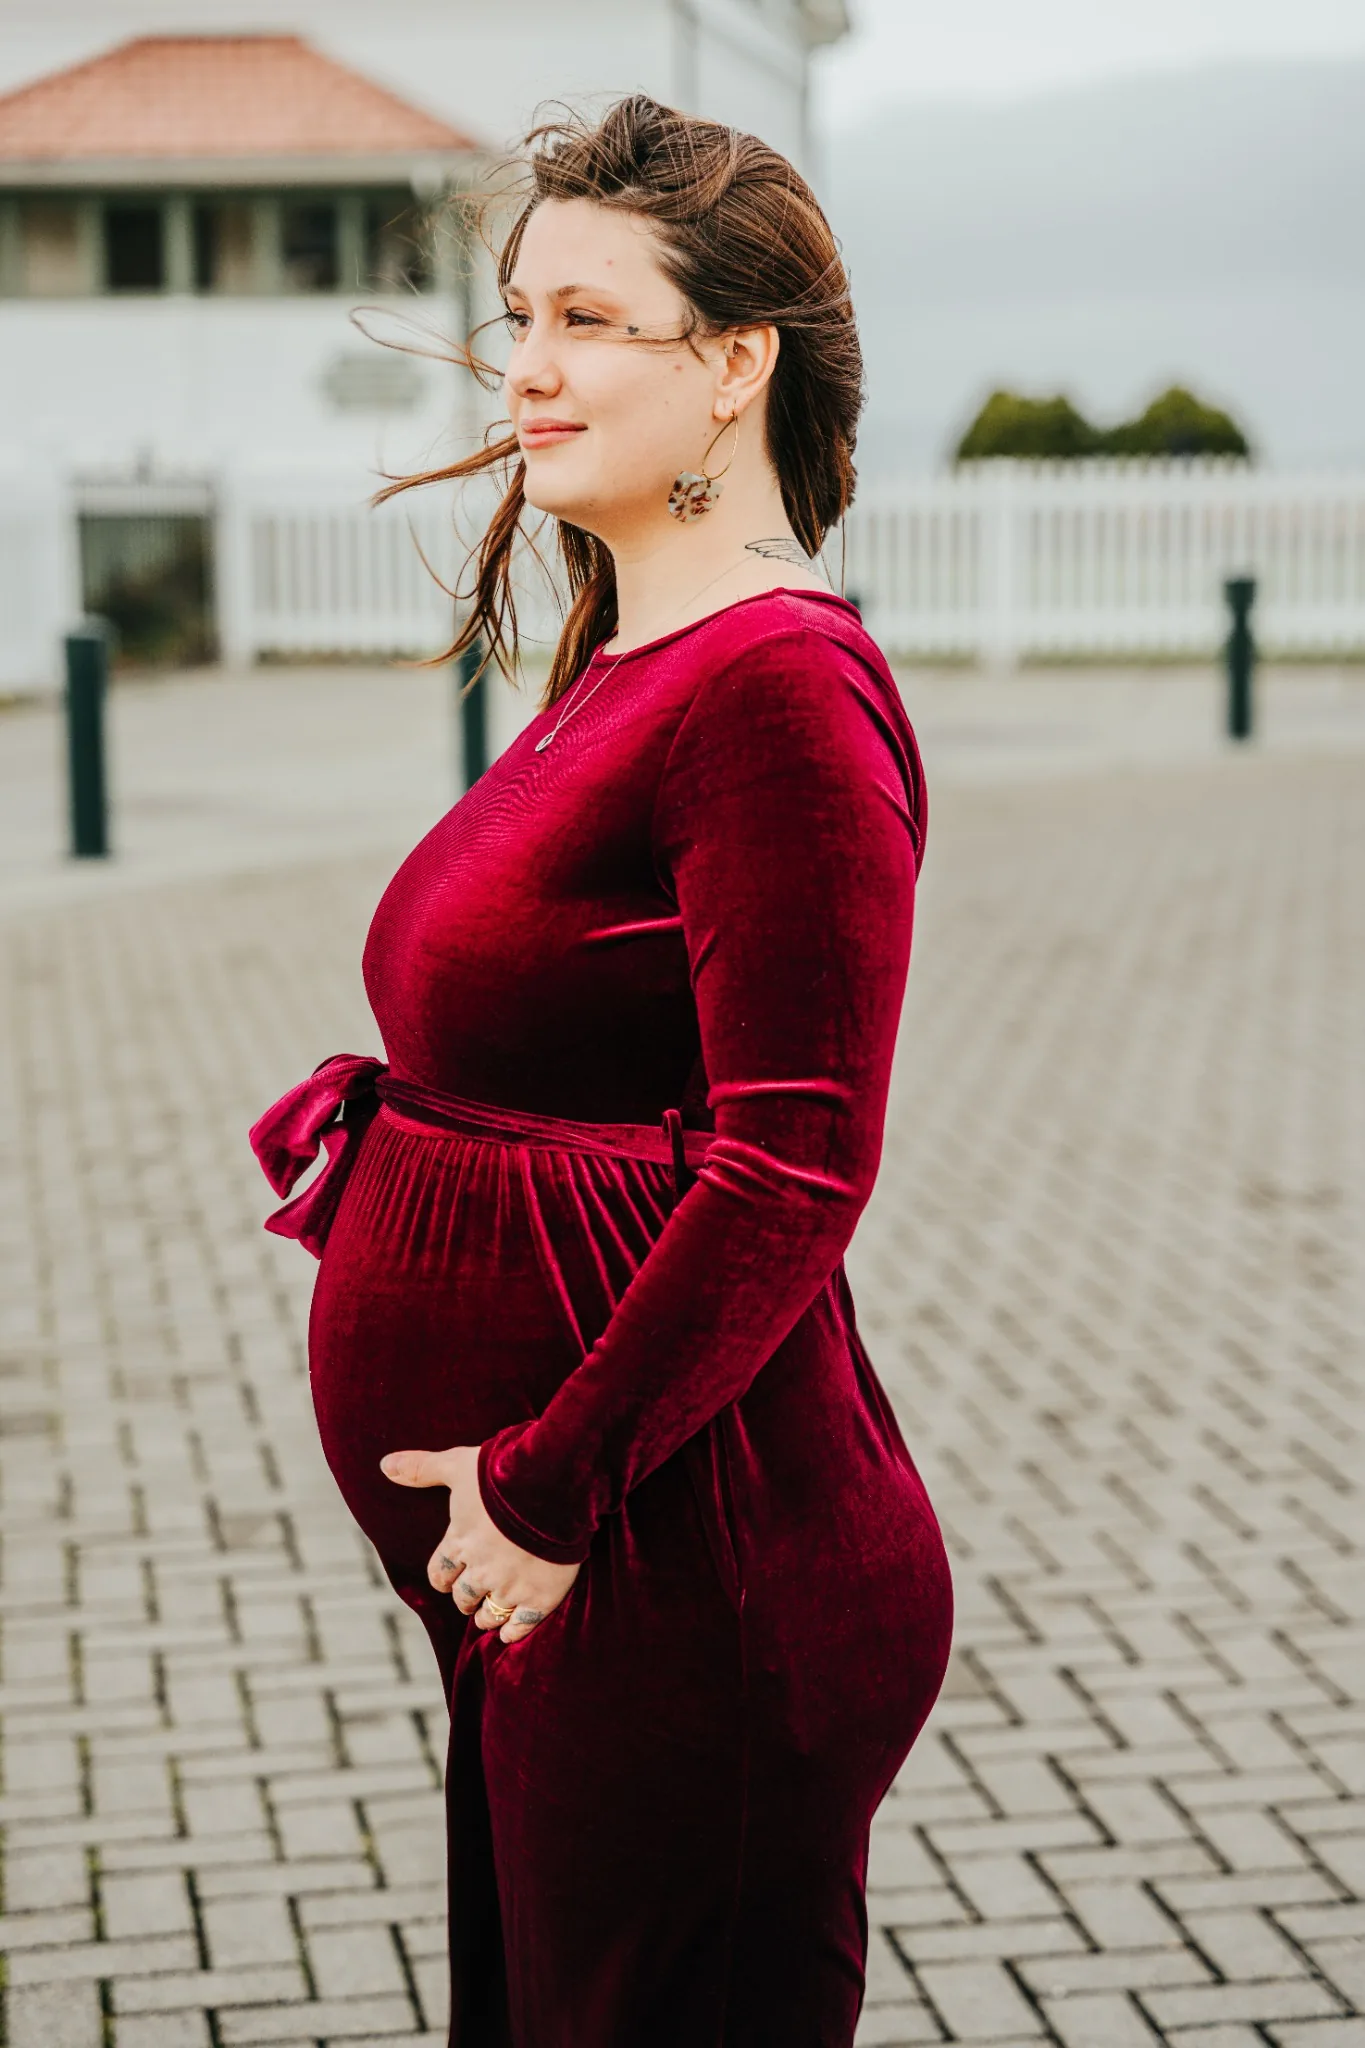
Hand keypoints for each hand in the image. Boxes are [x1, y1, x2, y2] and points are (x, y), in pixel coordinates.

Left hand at [380, 1444, 580, 1643]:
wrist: (550, 1486)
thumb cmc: (501, 1472)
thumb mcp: (457, 1464)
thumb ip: (421, 1468)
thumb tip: (384, 1464)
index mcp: (459, 1542)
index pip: (440, 1573)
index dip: (443, 1578)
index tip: (448, 1580)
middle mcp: (480, 1570)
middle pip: (464, 1596)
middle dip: (465, 1598)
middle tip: (470, 1598)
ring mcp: (510, 1585)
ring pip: (490, 1613)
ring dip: (487, 1617)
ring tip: (488, 1618)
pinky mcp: (540, 1595)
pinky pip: (522, 1624)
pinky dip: (514, 1631)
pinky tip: (510, 1632)